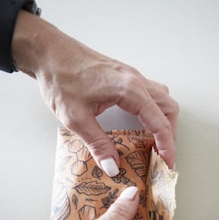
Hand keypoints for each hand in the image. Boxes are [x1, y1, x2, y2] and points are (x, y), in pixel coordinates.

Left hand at [13, 17, 178, 172]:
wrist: (49, 52)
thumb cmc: (60, 80)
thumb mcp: (76, 118)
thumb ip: (97, 144)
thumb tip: (113, 167)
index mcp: (129, 90)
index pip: (160, 122)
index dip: (167, 146)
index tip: (167, 165)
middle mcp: (136, 81)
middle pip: (168, 109)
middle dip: (169, 134)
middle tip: (161, 156)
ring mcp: (131, 76)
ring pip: (162, 99)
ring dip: (163, 121)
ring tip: (154, 142)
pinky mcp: (124, 76)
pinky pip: (150, 94)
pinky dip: (153, 112)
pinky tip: (140, 123)